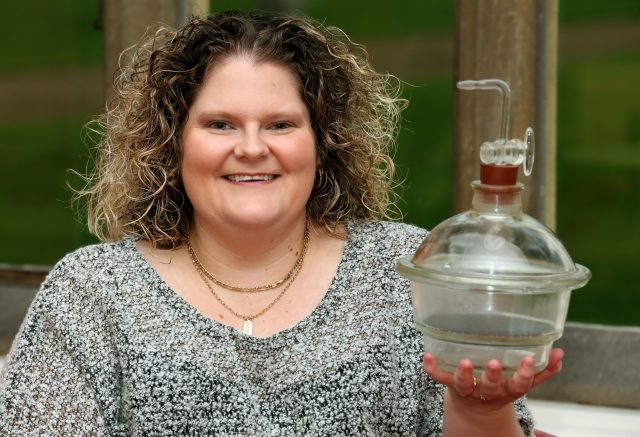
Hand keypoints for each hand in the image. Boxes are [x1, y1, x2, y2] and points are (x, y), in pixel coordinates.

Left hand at [423, 348, 563, 406]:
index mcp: (509, 388)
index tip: (528, 359)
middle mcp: (489, 391)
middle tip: (495, 364)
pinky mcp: (450, 384)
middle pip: (492, 386)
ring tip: (465, 362)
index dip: (525, 373)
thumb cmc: (502, 386)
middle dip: (494, 376)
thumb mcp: (524, 381)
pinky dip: (432, 368)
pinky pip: (438, 377)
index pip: (520, 383)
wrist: (476, 408)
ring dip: (464, 374)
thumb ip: (544, 369)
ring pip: (465, 384)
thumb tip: (560, 352)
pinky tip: (427, 355)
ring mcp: (468, 388)